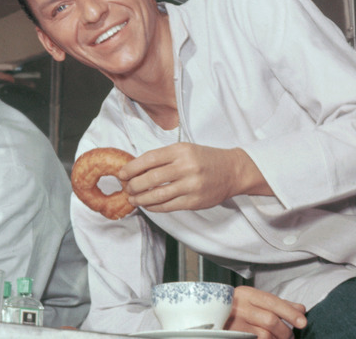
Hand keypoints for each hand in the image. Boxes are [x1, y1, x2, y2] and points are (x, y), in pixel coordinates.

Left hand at [118, 143, 270, 211]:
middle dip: (133, 185)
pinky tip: (148, 204)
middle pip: (150, 179)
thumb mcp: (185, 150)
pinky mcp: (194, 202)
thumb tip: (135, 169)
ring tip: (133, 198)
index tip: (122, 174)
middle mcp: (186, 167)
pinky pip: (167, 206)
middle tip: (126, 187)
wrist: (233, 171)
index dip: (131, 168)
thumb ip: (163, 158)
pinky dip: (154, 206)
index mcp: (181, 150)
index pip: (149, 159)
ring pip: (157, 195)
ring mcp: (191, 186)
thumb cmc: (205, 159)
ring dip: (140, 198)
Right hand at [224, 286, 306, 338]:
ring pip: (264, 335)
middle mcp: (240, 308)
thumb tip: (301, 309)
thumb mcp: (255, 299)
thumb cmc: (237, 307)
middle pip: (270, 320)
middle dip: (285, 331)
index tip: (303, 322)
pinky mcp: (233, 336)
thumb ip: (279, 303)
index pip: (272, 302)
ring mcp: (235, 324)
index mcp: (247, 294)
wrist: (210, 314)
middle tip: (290, 336)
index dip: (289, 312)